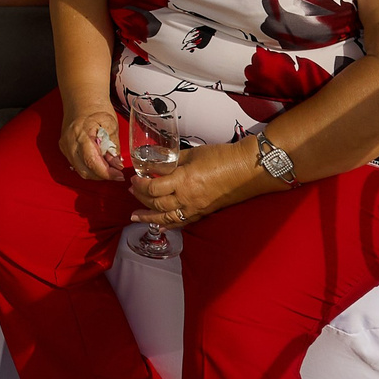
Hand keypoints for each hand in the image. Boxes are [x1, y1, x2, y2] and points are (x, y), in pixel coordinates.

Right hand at [58, 105, 129, 183]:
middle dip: (102, 176)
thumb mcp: (111, 125)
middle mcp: (70, 142)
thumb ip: (113, 146)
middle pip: (84, 170)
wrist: (82, 99)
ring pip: (80, 170)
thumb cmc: (97, 108)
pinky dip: (88, 167)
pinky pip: (76, 164)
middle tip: (115, 173)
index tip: (118, 175)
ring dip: (95, 173)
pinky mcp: (64, 148)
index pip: (92, 162)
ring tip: (108, 167)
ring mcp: (65, 146)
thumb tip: (117, 165)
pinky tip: (98, 162)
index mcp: (82, 134)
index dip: (107, 173)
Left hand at [126, 139, 260, 226]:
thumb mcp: (192, 153)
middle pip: (157, 203)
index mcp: (183, 180)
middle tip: (132, 192)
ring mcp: (196, 208)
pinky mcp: (204, 213)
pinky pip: (182, 222)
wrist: (246, 169)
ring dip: (149, 217)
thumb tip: (156, 162)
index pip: (153, 187)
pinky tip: (160, 225)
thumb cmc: (222, 157)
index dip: (140, 184)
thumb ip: (173, 160)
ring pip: (167, 218)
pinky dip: (169, 225)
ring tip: (136, 216)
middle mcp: (187, 198)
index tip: (134, 179)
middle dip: (141, 198)